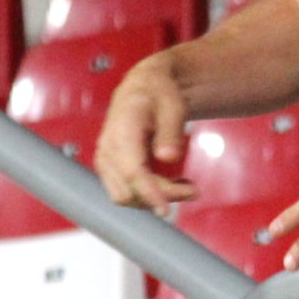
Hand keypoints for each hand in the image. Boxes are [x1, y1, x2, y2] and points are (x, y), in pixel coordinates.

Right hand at [93, 53, 196, 214]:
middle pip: (130, 190)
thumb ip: (170, 131)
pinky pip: (127, 192)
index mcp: (121, 129)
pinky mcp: (109, 169)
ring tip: (185, 185)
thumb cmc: (159, 94)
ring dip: (155, 197)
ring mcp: (105, 161)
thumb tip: (168, 157)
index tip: (166, 210)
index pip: (132, 171)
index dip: (149, 193)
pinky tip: (171, 183)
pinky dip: (148, 193)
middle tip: (193, 189)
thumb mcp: (173, 105)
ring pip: (126, 196)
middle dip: (162, 195)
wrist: (143, 88)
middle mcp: (107, 148)